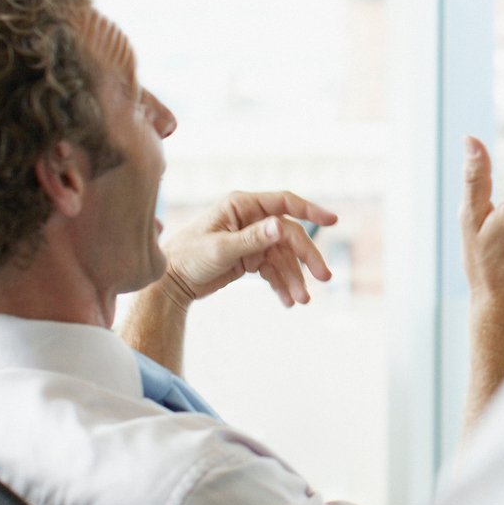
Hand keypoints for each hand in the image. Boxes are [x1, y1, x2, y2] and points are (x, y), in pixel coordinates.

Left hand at [160, 191, 339, 309]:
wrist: (170, 283)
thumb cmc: (187, 257)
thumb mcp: (220, 248)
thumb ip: (252, 238)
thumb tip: (281, 226)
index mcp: (242, 206)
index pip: (284, 203)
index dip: (311, 210)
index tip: (333, 220)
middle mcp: (250, 219)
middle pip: (289, 235)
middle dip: (306, 257)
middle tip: (323, 278)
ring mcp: (252, 239)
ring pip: (284, 257)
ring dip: (294, 278)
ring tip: (300, 300)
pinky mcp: (250, 258)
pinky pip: (273, 271)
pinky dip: (281, 285)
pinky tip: (287, 301)